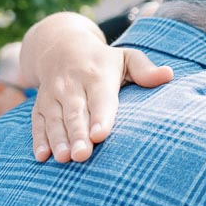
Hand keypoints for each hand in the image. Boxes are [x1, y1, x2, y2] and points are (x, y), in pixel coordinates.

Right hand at [31, 44, 172, 163]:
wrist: (61, 46)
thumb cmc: (103, 60)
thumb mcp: (126, 57)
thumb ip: (145, 69)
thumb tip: (169, 75)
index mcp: (97, 75)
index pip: (100, 98)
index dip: (100, 116)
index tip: (101, 135)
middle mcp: (72, 85)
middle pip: (76, 112)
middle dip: (78, 134)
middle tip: (83, 156)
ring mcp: (53, 95)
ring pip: (54, 119)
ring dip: (58, 140)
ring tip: (63, 159)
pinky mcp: (40, 105)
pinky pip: (37, 122)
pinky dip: (38, 140)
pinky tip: (41, 157)